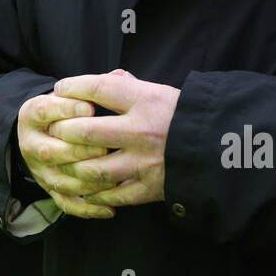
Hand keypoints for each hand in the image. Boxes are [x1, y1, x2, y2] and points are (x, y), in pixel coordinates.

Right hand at [16, 92, 114, 218]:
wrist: (44, 131)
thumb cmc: (67, 109)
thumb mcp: (71, 93)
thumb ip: (93, 86)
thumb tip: (118, 78)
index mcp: (33, 113)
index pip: (44, 110)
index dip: (66, 109)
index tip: (91, 107)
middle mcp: (31, 143)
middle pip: (51, 150)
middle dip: (80, 148)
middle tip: (107, 145)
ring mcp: (40, 170)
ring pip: (60, 180)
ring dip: (88, 180)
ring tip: (115, 175)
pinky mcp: (51, 190)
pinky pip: (67, 205)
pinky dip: (88, 210)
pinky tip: (110, 209)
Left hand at [49, 69, 179, 208]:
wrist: (223, 149)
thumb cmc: (187, 116)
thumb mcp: (162, 92)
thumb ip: (130, 87)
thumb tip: (106, 79)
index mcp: (146, 101)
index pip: (98, 89)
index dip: (73, 87)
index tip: (60, 88)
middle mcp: (142, 132)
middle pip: (86, 131)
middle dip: (62, 130)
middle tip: (52, 129)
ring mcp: (145, 163)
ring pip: (93, 169)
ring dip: (72, 166)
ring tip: (62, 161)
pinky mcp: (150, 189)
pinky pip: (113, 196)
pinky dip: (94, 194)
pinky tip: (83, 188)